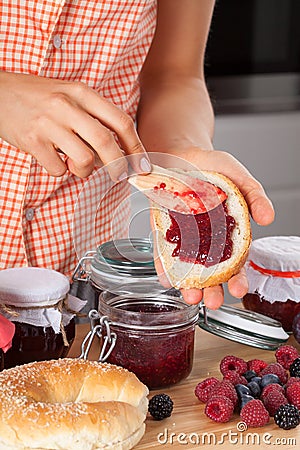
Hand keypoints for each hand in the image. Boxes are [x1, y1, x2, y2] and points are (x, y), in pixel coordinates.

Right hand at [0, 72, 149, 178]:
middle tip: (119, 176)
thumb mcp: (69, 95)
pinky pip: (58, 169)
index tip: (142, 164)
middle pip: (106, 143)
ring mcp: (49, 123)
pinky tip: (53, 160)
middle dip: (118, 167)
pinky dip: (60, 172)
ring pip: (84, 160)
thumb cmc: (38, 97)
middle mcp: (67, 106)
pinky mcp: (32, 141)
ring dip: (84, 171)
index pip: (120, 121)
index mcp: (82, 93)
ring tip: (74, 164)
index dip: (136, 147)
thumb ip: (93, 117)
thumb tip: (118, 150)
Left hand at [150, 148, 274, 308]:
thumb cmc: (212, 166)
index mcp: (227, 233)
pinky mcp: (162, 230)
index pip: (235, 262)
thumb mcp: (238, 177)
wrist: (181, 152)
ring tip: (190, 295)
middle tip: (212, 302)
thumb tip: (269, 218)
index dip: (238, 277)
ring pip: (186, 268)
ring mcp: (183, 238)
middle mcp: (205, 240)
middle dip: (212, 290)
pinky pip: (162, 252)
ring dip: (188, 284)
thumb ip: (254, 195)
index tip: (238, 289)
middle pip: (210, 272)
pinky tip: (167, 278)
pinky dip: (164, 266)